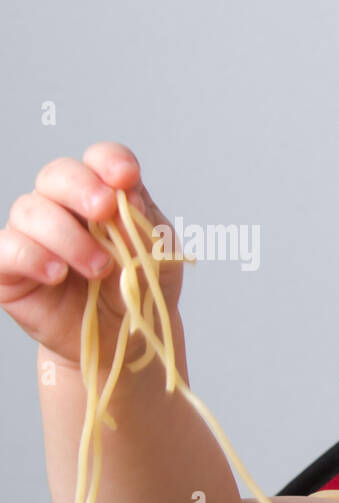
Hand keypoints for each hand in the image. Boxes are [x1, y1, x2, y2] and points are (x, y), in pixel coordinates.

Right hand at [0, 143, 179, 367]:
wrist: (125, 341)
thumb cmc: (140, 292)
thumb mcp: (159, 261)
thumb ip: (145, 229)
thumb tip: (127, 198)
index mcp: (104, 196)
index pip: (100, 161)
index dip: (110, 161)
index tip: (126, 177)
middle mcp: (62, 208)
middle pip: (57, 174)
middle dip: (81, 187)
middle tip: (103, 210)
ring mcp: (33, 235)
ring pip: (31, 210)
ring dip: (68, 236)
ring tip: (99, 268)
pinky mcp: (10, 268)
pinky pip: (6, 248)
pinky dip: (32, 256)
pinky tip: (57, 273)